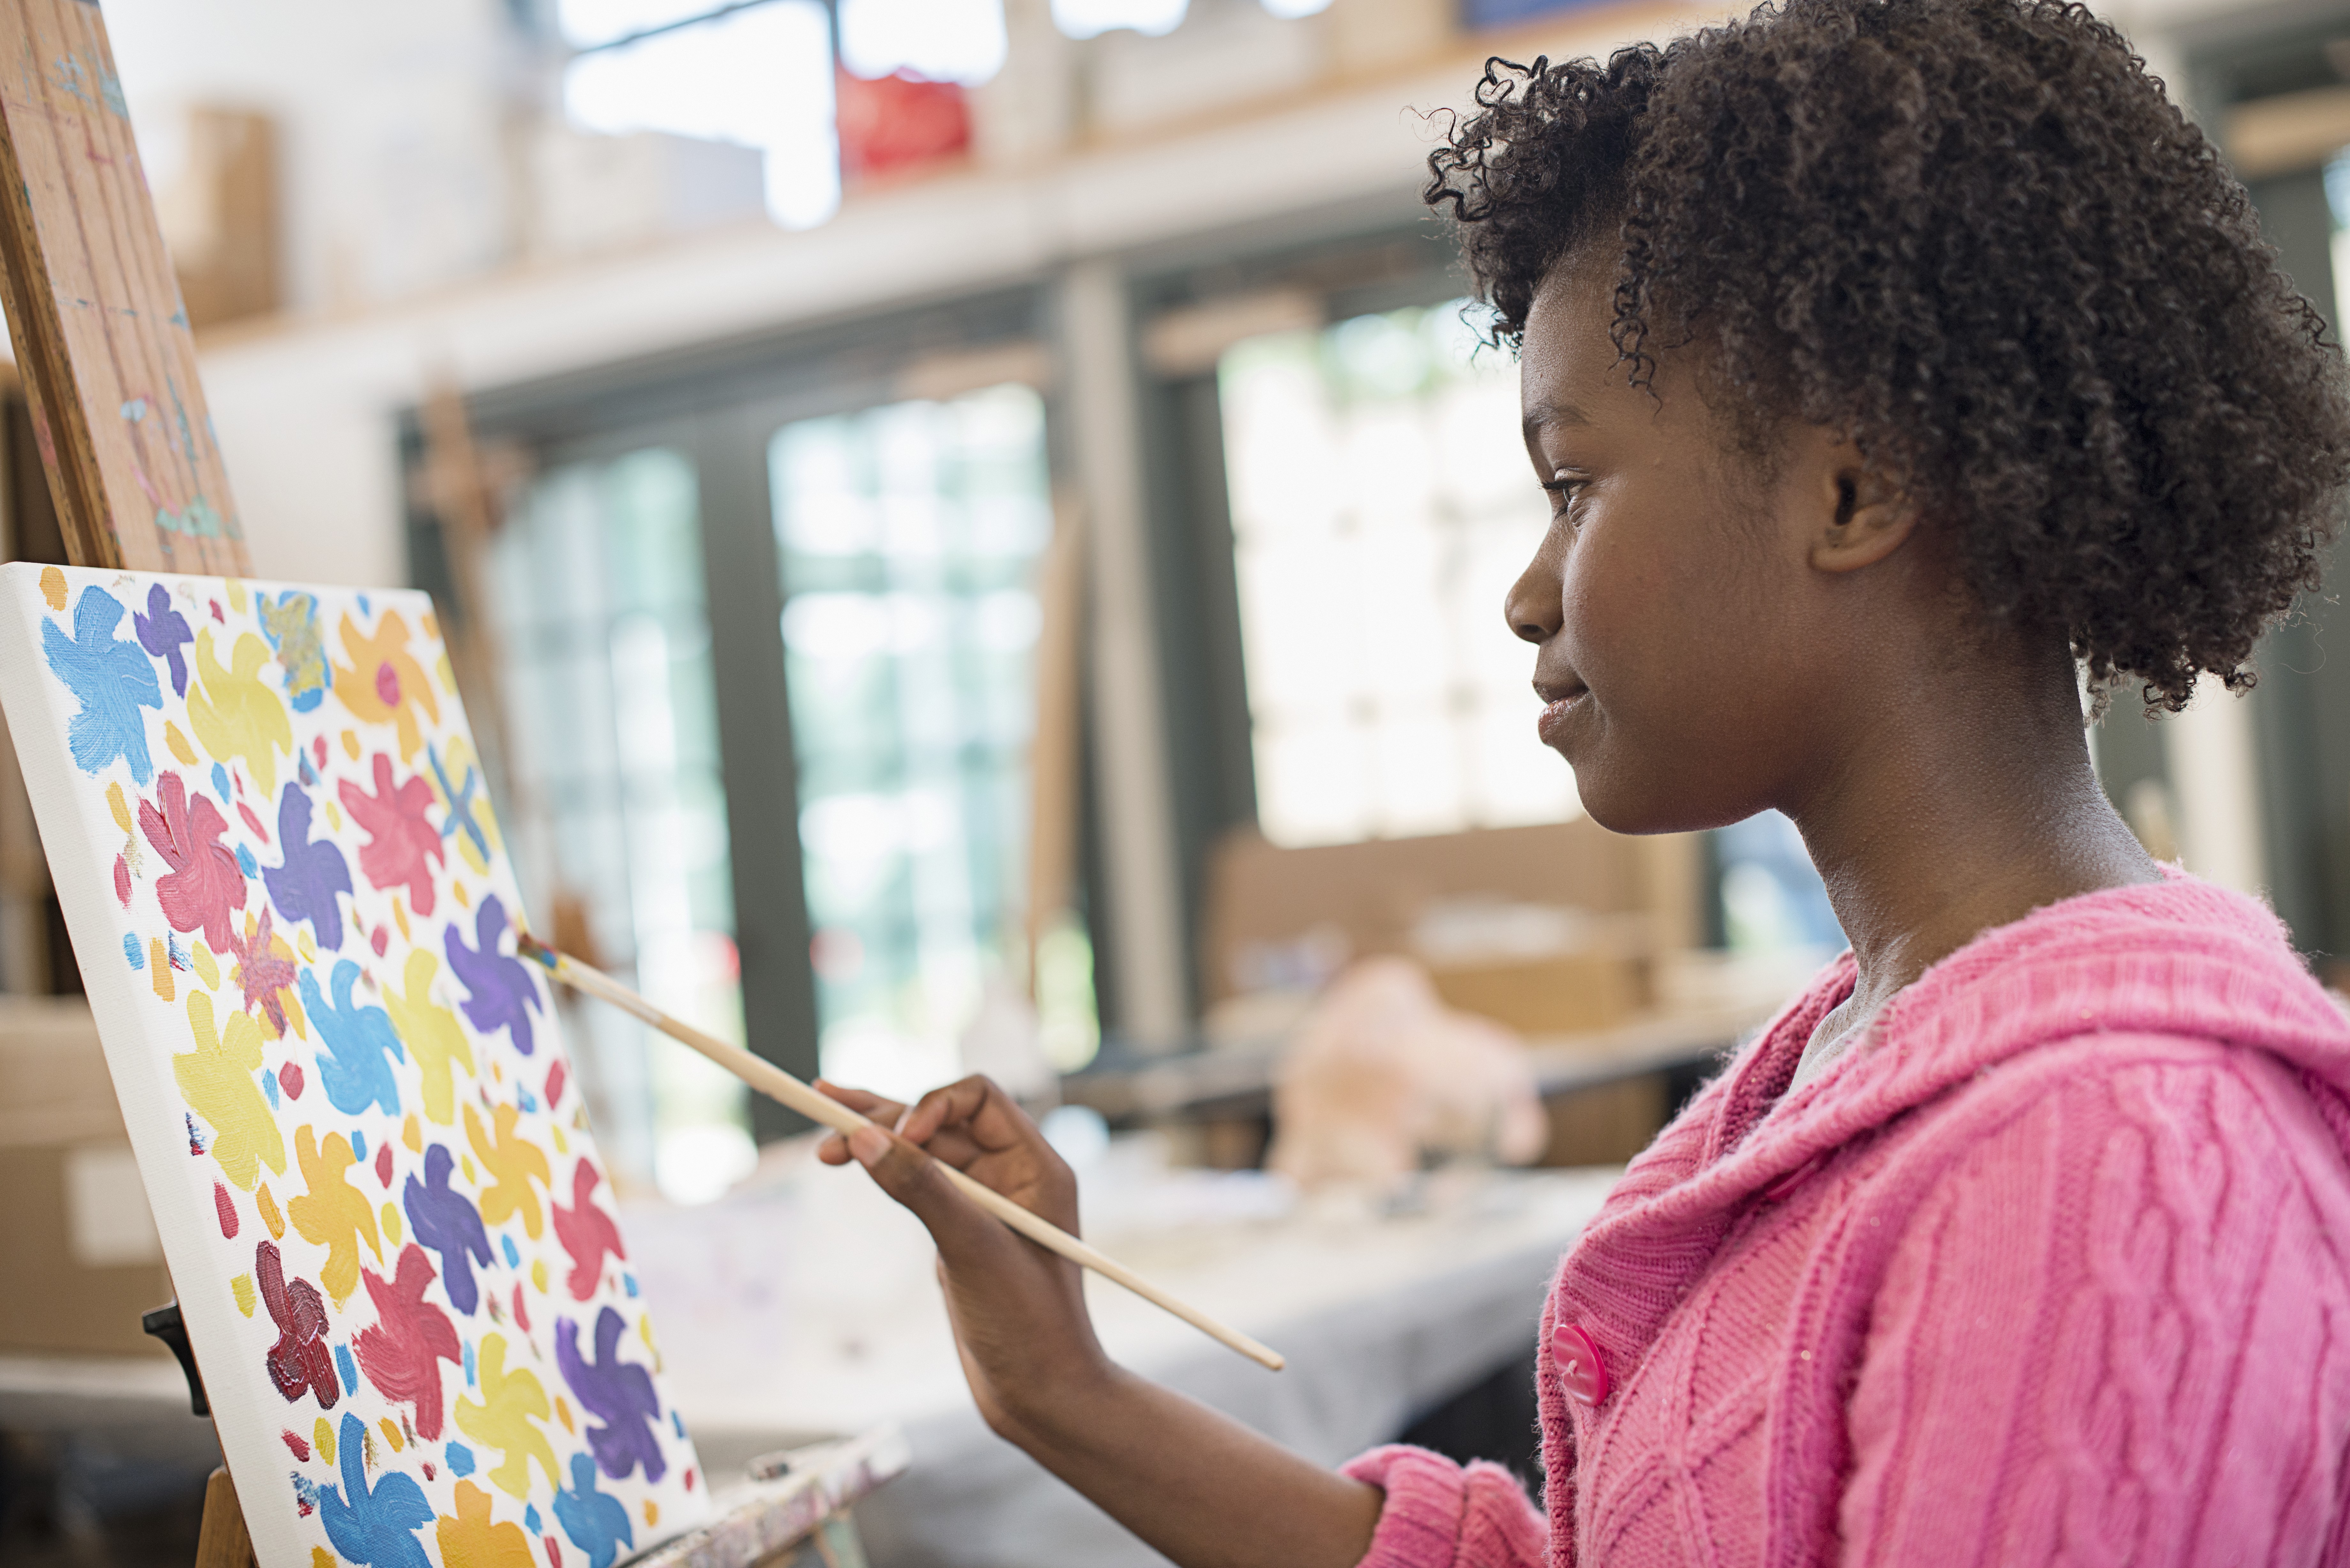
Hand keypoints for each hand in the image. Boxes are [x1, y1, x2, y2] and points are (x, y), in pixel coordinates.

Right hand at [814, 1075, 1108, 1438]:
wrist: (1041, 1395)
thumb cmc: (1029, 1325)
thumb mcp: (972, 1249)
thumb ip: (922, 1188)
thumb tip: (867, 1137)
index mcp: (1037, 1166)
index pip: (979, 1099)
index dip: (932, 1104)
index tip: (897, 1135)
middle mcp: (1013, 1176)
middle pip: (942, 1119)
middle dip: (886, 1113)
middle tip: (826, 1104)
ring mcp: (984, 1204)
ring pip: (924, 1152)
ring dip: (876, 1139)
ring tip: (825, 1135)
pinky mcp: (959, 1232)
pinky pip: (919, 1185)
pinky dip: (884, 1172)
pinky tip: (851, 1162)